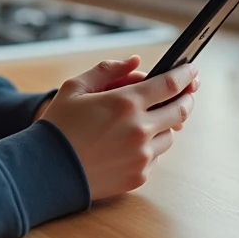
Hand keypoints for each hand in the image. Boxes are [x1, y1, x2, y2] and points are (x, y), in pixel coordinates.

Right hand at [40, 55, 199, 200]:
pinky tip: (131, 143)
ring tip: (148, 119)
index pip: (170, 84)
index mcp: (125, 102)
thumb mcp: (75, 88)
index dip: (186, 74)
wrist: (47, 171)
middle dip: (187, 98)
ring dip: (166, 124)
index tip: (192, 69)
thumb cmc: (58, 126)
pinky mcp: (139, 176)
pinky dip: (150, 146)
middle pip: (181, 110)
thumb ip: (107, 70)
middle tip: (186, 92)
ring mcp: (142, 155)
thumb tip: (135, 61)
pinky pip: (155, 156)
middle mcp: (140, 129)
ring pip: (170, 135)